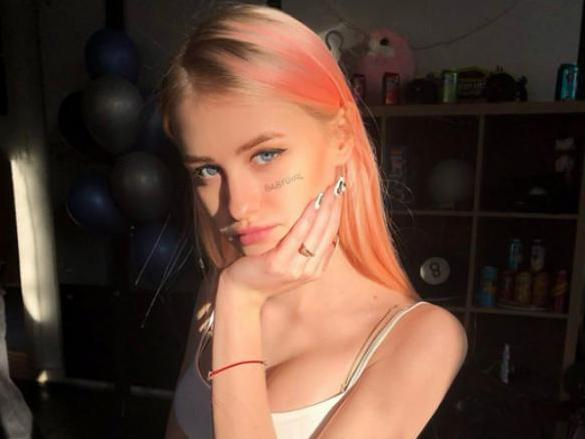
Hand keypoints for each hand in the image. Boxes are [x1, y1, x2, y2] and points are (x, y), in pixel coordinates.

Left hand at [220, 175, 345, 306]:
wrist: (242, 294)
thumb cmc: (265, 276)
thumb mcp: (293, 267)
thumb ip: (311, 255)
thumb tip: (330, 237)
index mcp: (315, 270)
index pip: (331, 237)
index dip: (337, 215)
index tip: (340, 196)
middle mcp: (309, 270)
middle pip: (327, 233)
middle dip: (334, 208)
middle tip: (339, 186)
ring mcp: (295, 268)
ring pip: (316, 233)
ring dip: (325, 209)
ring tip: (330, 191)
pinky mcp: (279, 263)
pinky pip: (297, 236)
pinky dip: (307, 219)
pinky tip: (313, 204)